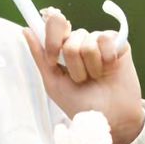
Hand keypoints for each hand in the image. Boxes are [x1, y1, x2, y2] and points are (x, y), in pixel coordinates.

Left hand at [23, 8, 144, 143]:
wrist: (108, 118)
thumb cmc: (80, 103)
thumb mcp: (53, 82)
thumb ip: (40, 56)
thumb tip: (26, 30)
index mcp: (64, 47)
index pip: (55, 25)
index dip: (52, 38)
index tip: (53, 59)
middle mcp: (81, 41)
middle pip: (70, 39)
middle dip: (73, 65)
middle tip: (81, 79)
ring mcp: (100, 41)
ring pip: (88, 42)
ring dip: (90, 67)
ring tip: (97, 78)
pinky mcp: (118, 43)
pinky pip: (106, 39)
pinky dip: (106, 60)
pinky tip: (110, 69)